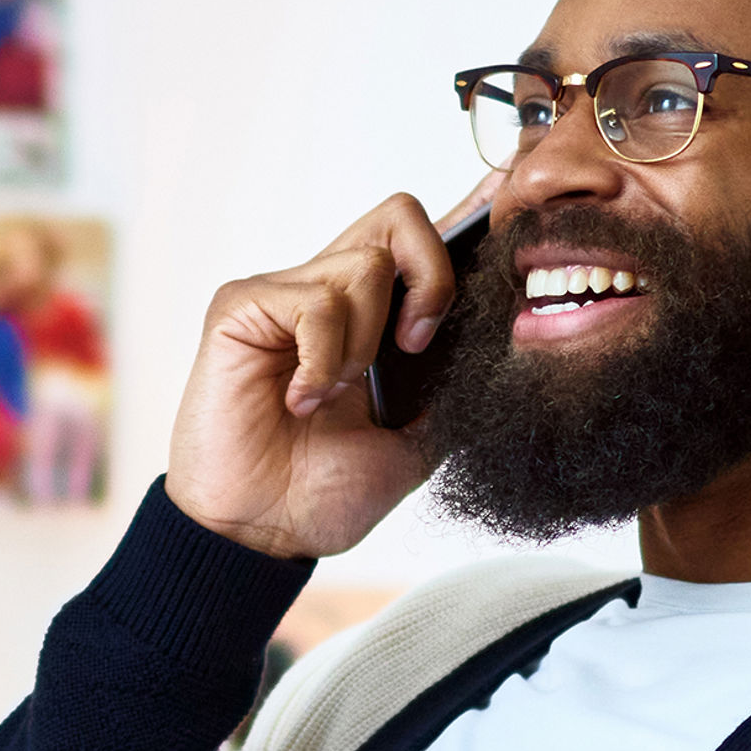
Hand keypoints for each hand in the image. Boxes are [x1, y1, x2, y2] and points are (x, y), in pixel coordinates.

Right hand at [164, 183, 492, 560]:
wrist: (263, 532)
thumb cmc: (324, 491)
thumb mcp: (417, 439)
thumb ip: (451, 385)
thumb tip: (507, 338)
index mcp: (373, 317)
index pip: (420, 239)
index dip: (467, 219)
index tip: (506, 224)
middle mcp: (328, 291)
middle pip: (400, 217)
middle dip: (431, 277)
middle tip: (414, 348)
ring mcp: (283, 294)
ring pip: (364, 266)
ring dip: (364, 345)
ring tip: (333, 397)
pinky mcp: (242, 307)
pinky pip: (314, 302)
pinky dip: (322, 360)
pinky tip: (300, 400)